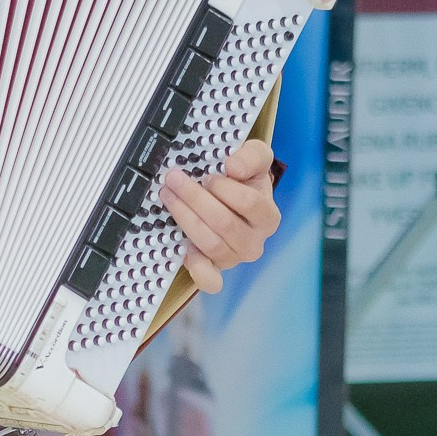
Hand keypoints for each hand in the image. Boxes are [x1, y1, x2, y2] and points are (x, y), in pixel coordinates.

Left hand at [159, 134, 280, 294]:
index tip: (207, 175)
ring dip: (185, 218)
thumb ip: (252, 156)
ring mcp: (234, 258)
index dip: (224, 188)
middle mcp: (254, 242)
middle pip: (224, 223)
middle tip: (174, 179)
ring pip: (210, 243)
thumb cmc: (245, 179)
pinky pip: (208, 279)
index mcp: (268, 217)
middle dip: (194, 198)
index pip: (248, 203)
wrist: (234, 199)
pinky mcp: (215, 269)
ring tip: (169, 196)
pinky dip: (195, 266)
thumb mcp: (255, 158)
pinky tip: (184, 246)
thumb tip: (234, 167)